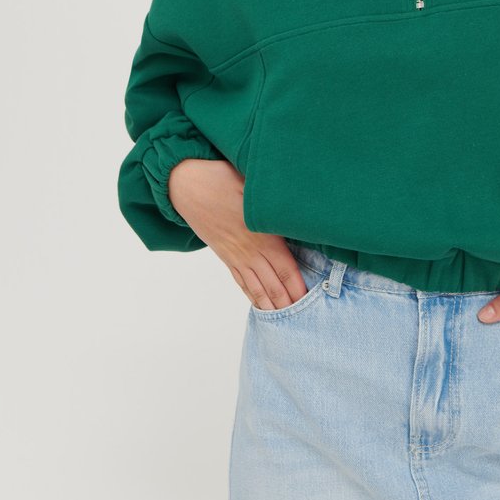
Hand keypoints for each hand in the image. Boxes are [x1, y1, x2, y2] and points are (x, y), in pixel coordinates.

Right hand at [168, 158, 307, 310]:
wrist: (188, 185)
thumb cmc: (223, 178)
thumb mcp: (254, 185)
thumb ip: (274, 200)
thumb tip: (295, 202)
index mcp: (263, 234)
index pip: (285, 268)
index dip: (298, 287)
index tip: (311, 300)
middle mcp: (250, 250)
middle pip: (273, 284)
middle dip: (289, 303)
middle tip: (303, 320)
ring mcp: (235, 255)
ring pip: (257, 287)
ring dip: (271, 305)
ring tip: (284, 321)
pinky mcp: (224, 254)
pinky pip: (241, 280)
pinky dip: (252, 295)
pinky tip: (260, 303)